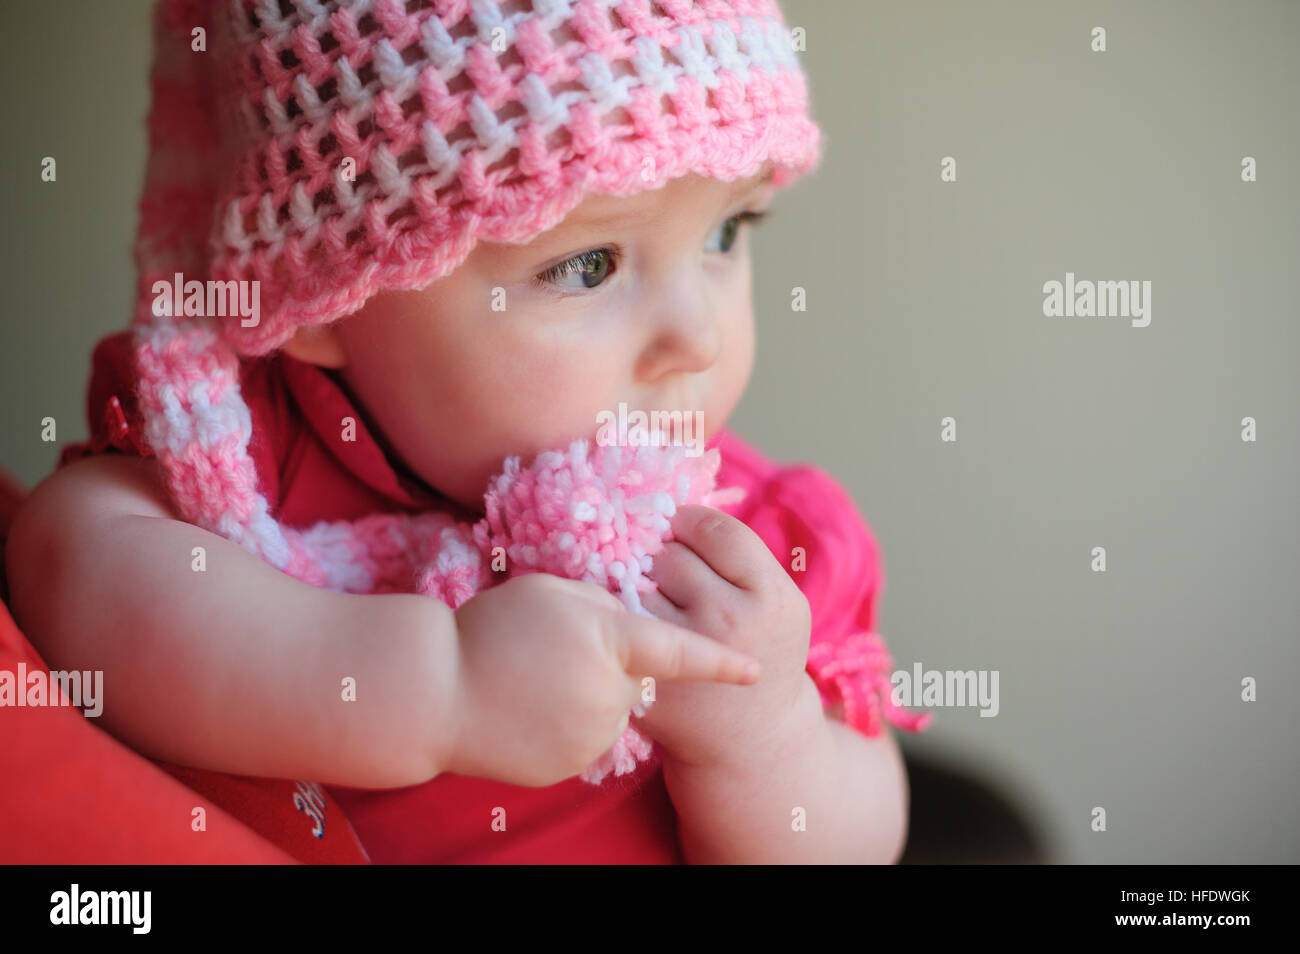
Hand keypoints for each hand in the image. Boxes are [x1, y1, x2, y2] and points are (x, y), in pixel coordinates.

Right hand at [447, 573, 760, 787]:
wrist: (434, 693)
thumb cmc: (490, 630)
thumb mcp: (552, 593)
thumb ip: (606, 605)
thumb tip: (634, 623)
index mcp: (610, 642)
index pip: (678, 651)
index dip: (718, 661)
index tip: (753, 671)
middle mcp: (610, 693)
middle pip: (635, 678)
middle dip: (611, 662)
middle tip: (556, 649)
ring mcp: (590, 736)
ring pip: (610, 709)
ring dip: (588, 694)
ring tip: (534, 681)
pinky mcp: (570, 766)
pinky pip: (585, 738)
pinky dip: (567, 724)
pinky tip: (529, 710)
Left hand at [638, 505, 813, 769]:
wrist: (754, 743)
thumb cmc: (763, 654)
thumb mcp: (778, 603)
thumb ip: (741, 557)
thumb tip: (677, 503)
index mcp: (769, 596)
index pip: (713, 529)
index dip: (690, 524)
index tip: (682, 533)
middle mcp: (728, 620)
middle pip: (670, 555)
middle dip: (662, 558)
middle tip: (668, 576)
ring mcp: (685, 652)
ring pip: (637, 585)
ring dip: (634, 585)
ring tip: (650, 599)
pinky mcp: (649, 679)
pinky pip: (617, 625)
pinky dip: (617, 618)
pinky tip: (628, 627)